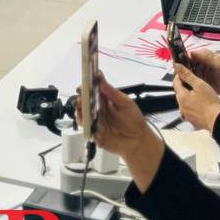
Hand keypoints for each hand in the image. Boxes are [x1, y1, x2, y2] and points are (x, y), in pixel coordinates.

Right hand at [77, 74, 163, 189]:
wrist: (139, 140)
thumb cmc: (134, 121)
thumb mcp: (125, 103)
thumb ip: (112, 92)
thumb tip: (101, 78)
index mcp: (105, 101)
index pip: (92, 92)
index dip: (86, 88)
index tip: (84, 84)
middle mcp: (98, 111)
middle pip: (84, 104)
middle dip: (80, 100)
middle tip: (81, 98)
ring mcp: (96, 123)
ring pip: (83, 118)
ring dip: (80, 114)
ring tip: (82, 111)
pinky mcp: (96, 135)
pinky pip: (88, 132)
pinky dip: (89, 130)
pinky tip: (93, 127)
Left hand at [173, 64, 219, 131]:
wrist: (217, 120)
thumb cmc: (210, 103)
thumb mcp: (199, 84)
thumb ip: (187, 75)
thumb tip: (177, 67)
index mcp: (182, 96)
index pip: (175, 82)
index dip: (179, 76)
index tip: (183, 72)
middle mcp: (181, 106)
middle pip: (179, 92)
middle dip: (184, 86)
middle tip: (193, 82)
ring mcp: (186, 114)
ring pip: (183, 102)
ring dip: (188, 97)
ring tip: (197, 93)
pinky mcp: (191, 120)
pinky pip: (188, 111)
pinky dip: (191, 107)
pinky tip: (198, 105)